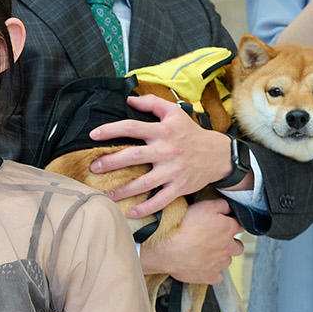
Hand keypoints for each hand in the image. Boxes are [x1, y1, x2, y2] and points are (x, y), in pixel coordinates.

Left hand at [91, 96, 237, 217]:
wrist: (218, 154)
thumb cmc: (191, 133)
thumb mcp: (175, 113)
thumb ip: (152, 103)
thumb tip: (129, 99)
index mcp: (164, 131)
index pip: (133, 127)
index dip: (111, 130)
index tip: (93, 135)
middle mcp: (167, 150)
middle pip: (135, 156)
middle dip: (111, 162)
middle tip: (94, 168)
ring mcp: (174, 170)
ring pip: (145, 182)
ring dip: (123, 190)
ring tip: (105, 195)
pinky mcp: (180, 186)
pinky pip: (161, 200)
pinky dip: (146, 208)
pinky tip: (130, 212)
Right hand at [138, 199, 242, 285]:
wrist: (166, 248)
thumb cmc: (183, 226)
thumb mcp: (204, 206)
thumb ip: (222, 205)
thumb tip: (230, 208)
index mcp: (229, 229)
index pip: (240, 225)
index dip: (231, 224)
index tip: (222, 225)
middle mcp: (228, 247)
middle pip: (238, 246)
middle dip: (230, 243)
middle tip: (214, 241)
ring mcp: (219, 263)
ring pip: (227, 261)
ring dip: (220, 257)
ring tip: (204, 253)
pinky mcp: (210, 276)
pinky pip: (218, 276)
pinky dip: (212, 272)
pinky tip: (202, 266)